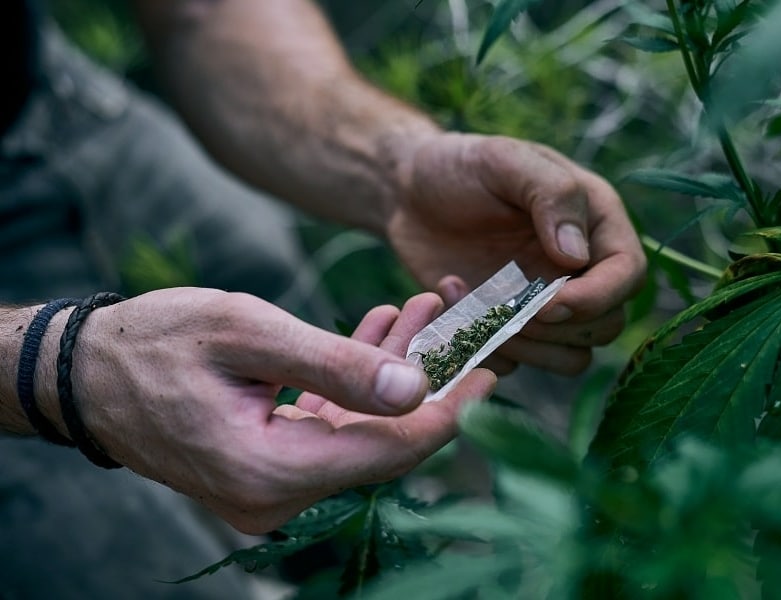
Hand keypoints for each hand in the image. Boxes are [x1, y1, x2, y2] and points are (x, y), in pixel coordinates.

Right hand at [61, 288, 494, 533]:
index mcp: (271, 470)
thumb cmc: (155, 343)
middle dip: (426, 377)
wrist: (86, 372)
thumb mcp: (248, 332)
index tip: (493, 366)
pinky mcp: (269, 467)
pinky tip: (378, 333)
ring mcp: (272, 487)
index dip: (450, 410)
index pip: (390, 450)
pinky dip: (357, 383)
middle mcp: (276, 495)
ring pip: (362, 429)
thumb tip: (416, 392)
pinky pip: (332, 425)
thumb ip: (334, 364)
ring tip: (421, 308)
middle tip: (458, 318)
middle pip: (382, 441)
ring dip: (392, 371)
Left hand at [388, 133, 646, 374]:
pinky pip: (517, 362)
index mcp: (594, 223)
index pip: (627, 274)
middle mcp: (579, 269)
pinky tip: (451, 298)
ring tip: (473, 303)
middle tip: (505, 305)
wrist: (407, 193)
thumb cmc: (460, 167)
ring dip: (525, 345)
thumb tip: (578, 256)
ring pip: (568, 356)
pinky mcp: (508, 327)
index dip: (597, 297)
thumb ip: (551, 195)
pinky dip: (486, 348)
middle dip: (558, 327)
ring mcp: (544, 303)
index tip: (551, 302)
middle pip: (605, 325)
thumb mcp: (505, 160)